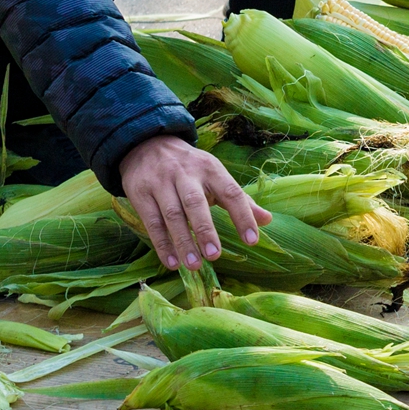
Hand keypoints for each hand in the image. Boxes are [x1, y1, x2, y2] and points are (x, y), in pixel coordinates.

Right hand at [118, 133, 269, 269]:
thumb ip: (240, 200)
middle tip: (215, 256)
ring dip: (183, 241)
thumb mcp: (216, 175)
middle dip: (205, 230)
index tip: (252, 240)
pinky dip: (162, 244)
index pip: (230, 191)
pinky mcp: (141, 193)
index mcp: (211, 169)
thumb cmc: (190, 167)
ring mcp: (161, 183)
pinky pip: (152, 221)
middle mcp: (186, 174)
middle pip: (196, 203)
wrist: (147, 144)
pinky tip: (172, 262)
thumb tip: (268, 220)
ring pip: (172, 214)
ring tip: (194, 265)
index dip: (242, 215)